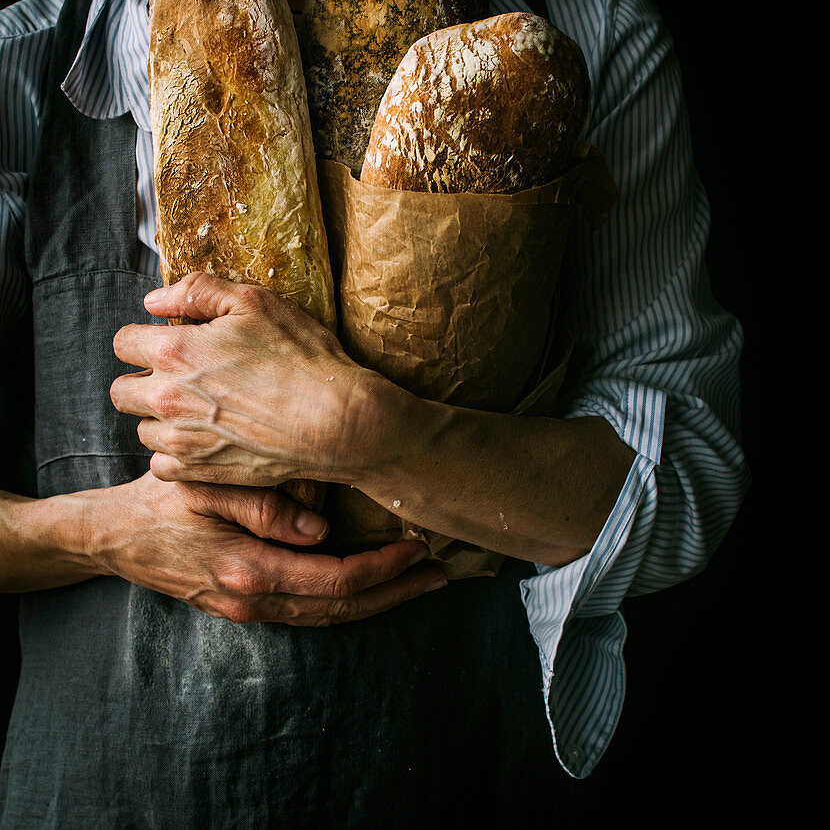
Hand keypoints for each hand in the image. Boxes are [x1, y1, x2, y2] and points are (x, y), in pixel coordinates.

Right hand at [86, 471, 445, 623]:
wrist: (114, 537)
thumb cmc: (160, 501)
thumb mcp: (204, 488)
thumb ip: (261, 506)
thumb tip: (320, 531)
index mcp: (250, 571)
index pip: (337, 580)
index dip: (384, 568)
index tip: (420, 549)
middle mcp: (255, 601)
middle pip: (342, 609)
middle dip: (395, 591)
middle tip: (440, 574)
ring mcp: (248, 610)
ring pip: (328, 617)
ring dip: (377, 601)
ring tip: (418, 581)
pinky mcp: (244, 607)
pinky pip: (308, 612)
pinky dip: (346, 603)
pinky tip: (368, 586)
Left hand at [110, 272, 387, 487]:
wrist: (336, 421)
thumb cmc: (301, 357)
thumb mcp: (255, 302)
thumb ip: (197, 292)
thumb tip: (153, 301)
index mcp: (174, 351)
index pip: (123, 342)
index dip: (145, 338)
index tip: (171, 342)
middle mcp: (167, 398)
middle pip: (122, 391)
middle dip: (145, 379)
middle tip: (183, 376)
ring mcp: (180, 440)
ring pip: (143, 429)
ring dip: (162, 418)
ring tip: (202, 409)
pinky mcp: (198, 472)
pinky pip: (161, 465)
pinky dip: (177, 454)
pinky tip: (207, 438)